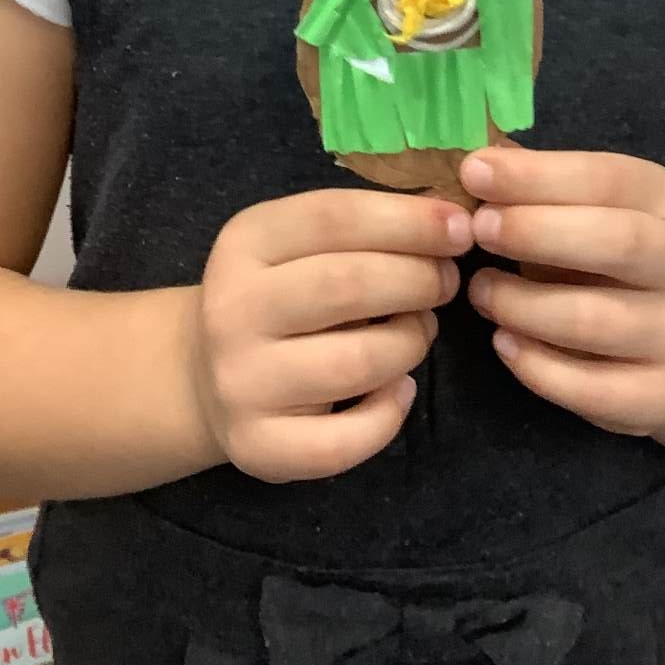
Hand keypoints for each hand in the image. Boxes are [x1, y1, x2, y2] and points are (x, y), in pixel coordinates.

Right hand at [188, 189, 473, 483]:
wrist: (204, 376)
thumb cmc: (278, 294)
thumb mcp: (297, 243)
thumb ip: (360, 228)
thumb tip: (451, 220)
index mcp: (245, 242)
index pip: (334, 218)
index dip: (408, 220)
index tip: (461, 226)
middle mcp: (233, 309)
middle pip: (348, 285)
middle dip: (419, 279)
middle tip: (446, 281)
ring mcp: (241, 383)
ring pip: (358, 362)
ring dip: (411, 341)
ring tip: (420, 329)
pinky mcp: (257, 446)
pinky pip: (344, 441)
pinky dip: (389, 415)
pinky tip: (400, 389)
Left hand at [459, 146, 664, 439]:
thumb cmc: (605, 258)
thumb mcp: (586, 210)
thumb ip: (540, 190)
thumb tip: (477, 169)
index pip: (609, 179)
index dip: (539, 175)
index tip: (475, 172)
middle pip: (620, 243)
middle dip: (537, 232)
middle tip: (477, 229)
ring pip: (598, 321)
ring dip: (523, 304)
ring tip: (480, 291)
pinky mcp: (663, 395)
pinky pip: (594, 389)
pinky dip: (538, 367)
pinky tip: (504, 342)